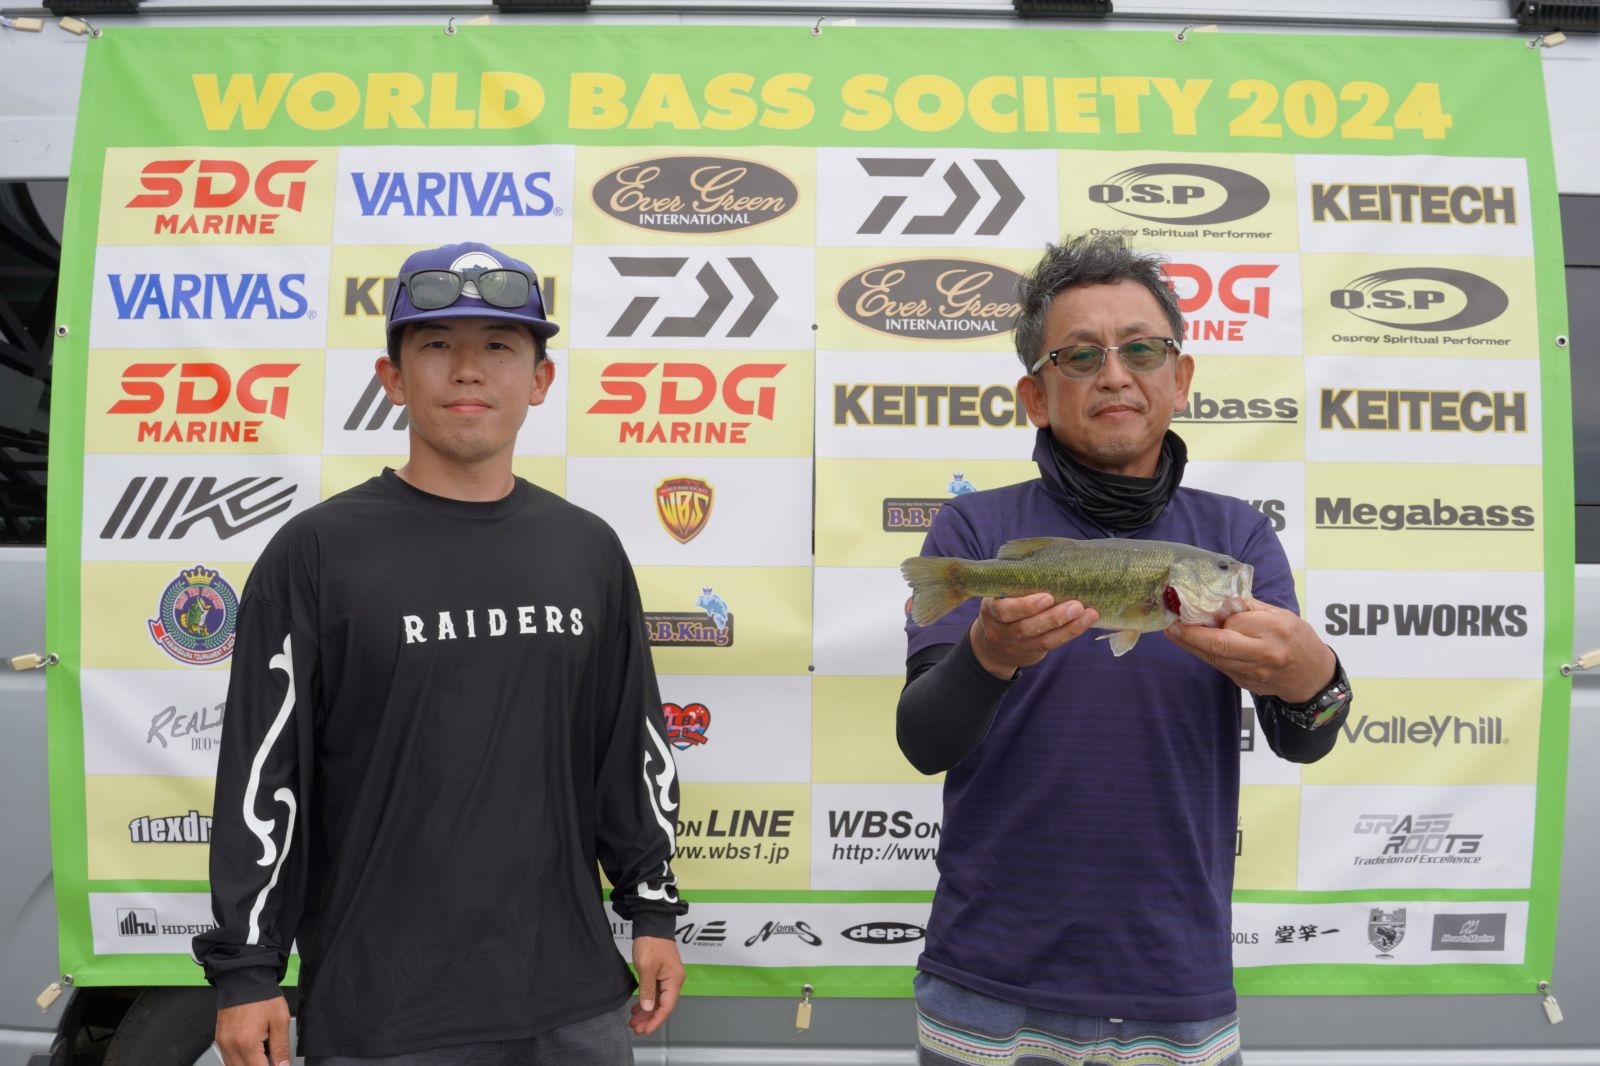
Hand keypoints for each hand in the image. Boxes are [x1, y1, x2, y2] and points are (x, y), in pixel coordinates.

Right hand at [214, 995, 289, 1065]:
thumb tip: (283, 1065)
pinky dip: (241, 1060)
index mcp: (246, 1043)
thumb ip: (281, 1047)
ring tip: (263, 1052)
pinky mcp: (220, 1039)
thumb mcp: (280, 1020)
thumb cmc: (262, 996)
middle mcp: (230, 1046)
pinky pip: (228, 1059)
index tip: (279, 1064)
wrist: (244, 979)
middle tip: (272, 1058)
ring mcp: (223, 1043)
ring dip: (250, 1064)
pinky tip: (253, 1050)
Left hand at [630, 935, 683, 1035]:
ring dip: (647, 1011)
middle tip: (636, 1028)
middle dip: (650, 1018)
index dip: (656, 1020)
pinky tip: (637, 1007)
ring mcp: (668, 976)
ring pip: (658, 1000)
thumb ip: (647, 989)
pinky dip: (647, 1000)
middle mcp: (674, 980)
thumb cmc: (651, 942)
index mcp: (674, 979)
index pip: (667, 1006)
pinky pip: (655, 992)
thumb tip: (648, 1008)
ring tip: (634, 1021)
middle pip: (663, 1005)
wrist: (652, 923)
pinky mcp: (661, 973)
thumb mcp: (646, 967)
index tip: (645, 1030)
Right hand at [968, 593, 1099, 679]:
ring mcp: (1016, 645)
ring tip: (1088, 613)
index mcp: (991, 610)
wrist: (993, 645)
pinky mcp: (1031, 653)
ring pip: (1042, 640)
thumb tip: (1052, 562)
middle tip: (1076, 605)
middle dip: (1053, 617)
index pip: (1004, 610)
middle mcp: (1001, 630)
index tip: (1047, 597)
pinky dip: (1070, 633)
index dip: (1026, 606)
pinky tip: (1085, 622)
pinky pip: (1051, 644)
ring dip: (1068, 627)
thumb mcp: (1000, 594)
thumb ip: (1017, 584)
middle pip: (1026, 627)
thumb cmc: (1004, 606)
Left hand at [1165, 597, 1335, 701]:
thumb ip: (1250, 607)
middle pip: (1219, 644)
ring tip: (1174, 631)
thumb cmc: (1298, 639)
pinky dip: (1204, 654)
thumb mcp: (1281, 615)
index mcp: (1276, 630)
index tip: (1196, 605)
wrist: (1312, 677)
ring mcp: (1253, 672)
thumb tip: (1218, 598)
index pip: (1236, 621)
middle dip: (1190, 634)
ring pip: (1214, 657)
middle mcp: (1264, 653)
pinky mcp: (1245, 683)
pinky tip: (1193, 644)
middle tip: (1172, 624)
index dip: (1216, 614)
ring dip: (1191, 644)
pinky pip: (1219, 666)